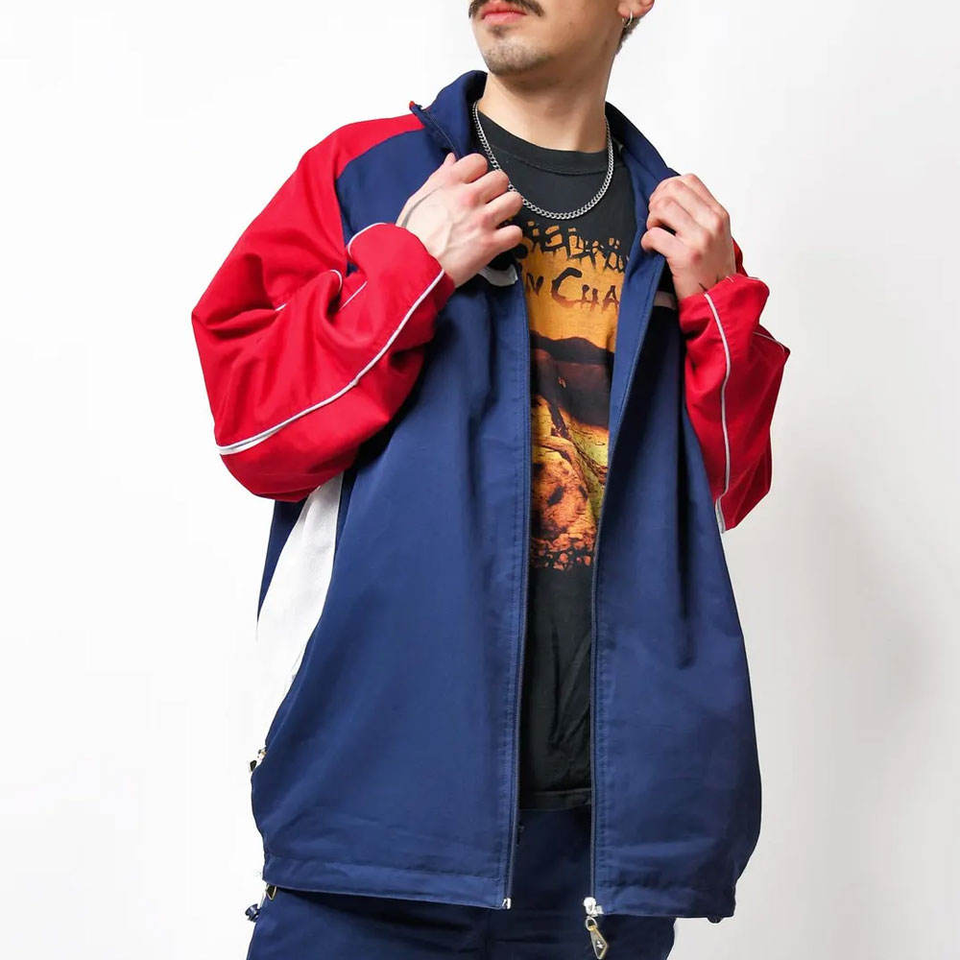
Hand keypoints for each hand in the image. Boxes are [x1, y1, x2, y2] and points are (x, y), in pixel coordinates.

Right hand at [396, 152, 524, 287]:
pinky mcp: (489, 244)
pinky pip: (515, 233)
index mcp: (450, 182)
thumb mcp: (418, 199)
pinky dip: (510, 237)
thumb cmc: (411, 234)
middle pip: (501, 178)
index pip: (479, 161)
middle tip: (489, 202)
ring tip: (499, 218)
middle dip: (497, 190)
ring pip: (514, 201)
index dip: (479, 173)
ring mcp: (481, 220)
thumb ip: (439, 178)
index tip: (474, 185)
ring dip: (508, 209)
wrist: (411, 266)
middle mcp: (468, 197)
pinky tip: (500, 239)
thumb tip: (452, 160)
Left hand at [640, 173, 736, 300]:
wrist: (718, 300)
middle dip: (656, 202)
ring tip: (654, 234)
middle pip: (673, 190)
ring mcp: (700, 239)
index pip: (689, 180)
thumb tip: (669, 196)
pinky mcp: (685, 256)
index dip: (667, 187)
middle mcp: (712, 222)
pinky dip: (646, 242)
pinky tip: (651, 250)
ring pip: (663, 207)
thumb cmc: (712, 269)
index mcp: (718, 214)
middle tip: (654, 220)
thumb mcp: (716, 235)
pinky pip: (654, 235)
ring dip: (651, 220)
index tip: (661, 203)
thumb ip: (699, 215)